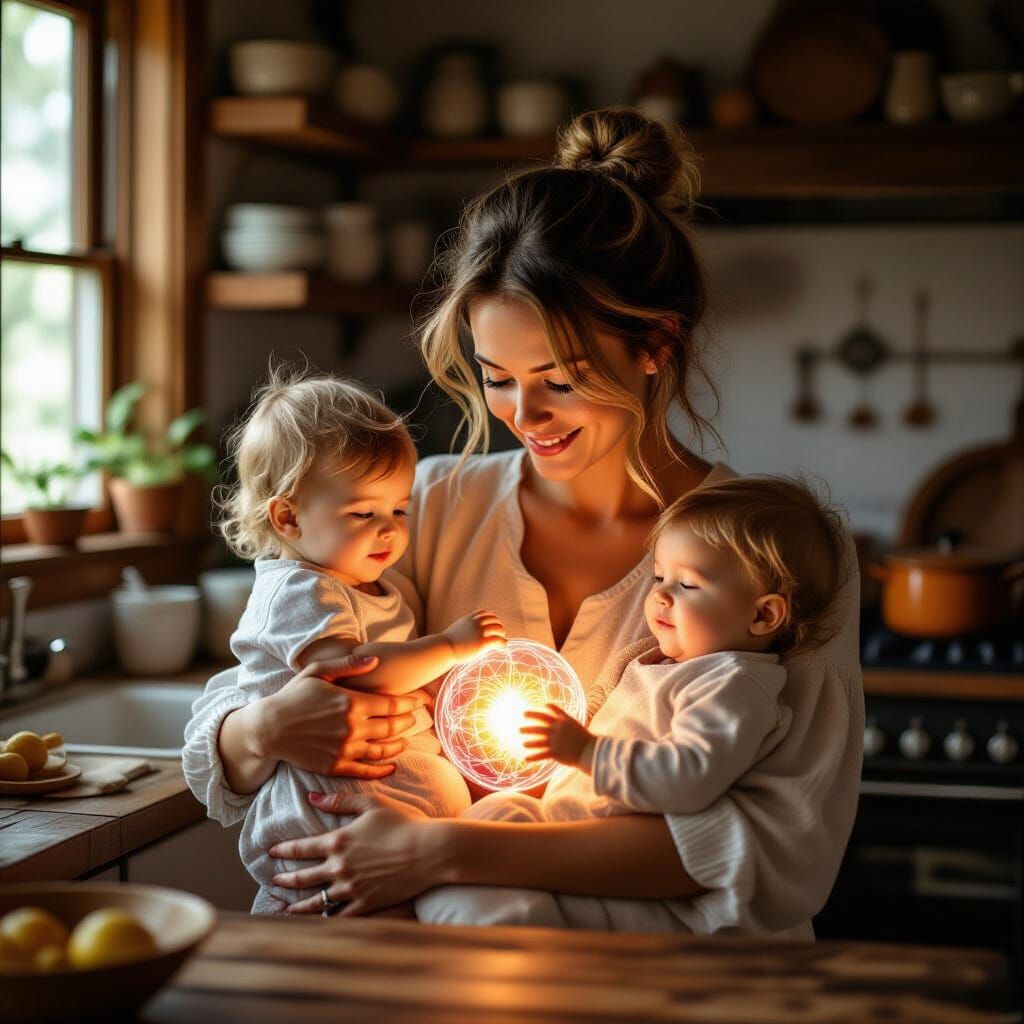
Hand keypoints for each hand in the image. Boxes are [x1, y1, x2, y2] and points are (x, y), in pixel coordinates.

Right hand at [259, 658, 428, 778]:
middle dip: (408, 723)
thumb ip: (349, 664)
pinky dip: (382, 770)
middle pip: (392, 727)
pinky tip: (391, 767)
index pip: (392, 705)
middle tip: (415, 719)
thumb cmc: (294, 695)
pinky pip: (365, 771)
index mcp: (351, 703)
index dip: (409, 704)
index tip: (418, 701)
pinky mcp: (335, 766)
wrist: (269, 727)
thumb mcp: (318, 671)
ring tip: (406, 740)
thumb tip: (376, 660)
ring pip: (382, 750)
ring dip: (399, 745)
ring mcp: (344, 749)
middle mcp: (352, 728)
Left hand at [269, 791, 444, 915]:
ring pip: (316, 901)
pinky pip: (338, 916)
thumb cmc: (404, 822)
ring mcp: (351, 888)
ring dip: (297, 905)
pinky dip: (323, 919)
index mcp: (339, 840)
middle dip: (285, 879)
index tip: (271, 851)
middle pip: (304, 876)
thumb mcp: (372, 803)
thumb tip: (312, 797)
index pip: (302, 847)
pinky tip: (315, 921)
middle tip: (273, 880)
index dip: (283, 850)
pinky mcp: (366, 903)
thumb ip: (340, 801)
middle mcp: (339, 866)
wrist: (429, 851)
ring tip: (285, 907)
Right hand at [442, 608, 505, 660]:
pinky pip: (498, 640)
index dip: (491, 619)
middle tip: (499, 635)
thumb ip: (463, 629)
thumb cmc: (446, 644)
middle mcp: (476, 622)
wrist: (443, 649)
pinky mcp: (482, 642)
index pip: (485, 613)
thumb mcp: (456, 631)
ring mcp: (479, 631)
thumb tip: (465, 634)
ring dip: (502, 635)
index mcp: (469, 619)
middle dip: (498, 627)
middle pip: (494, 619)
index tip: (492, 626)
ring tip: (501, 641)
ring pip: (499, 629)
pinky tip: (502, 647)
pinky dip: (503, 643)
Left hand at [521, 704, 592, 766]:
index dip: (533, 714)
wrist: (589, 749)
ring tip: (523, 743)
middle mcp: (556, 731)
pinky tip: (526, 759)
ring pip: (538, 742)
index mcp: (561, 722)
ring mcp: (555, 742)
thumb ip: (561, 714)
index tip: (524, 714)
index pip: (544, 715)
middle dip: (528, 729)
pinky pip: (541, 755)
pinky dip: (533, 757)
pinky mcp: (555, 753)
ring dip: (529, 743)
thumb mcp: (572, 721)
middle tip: (519, 729)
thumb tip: (549, 706)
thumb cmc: (582, 735)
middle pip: (538, 728)